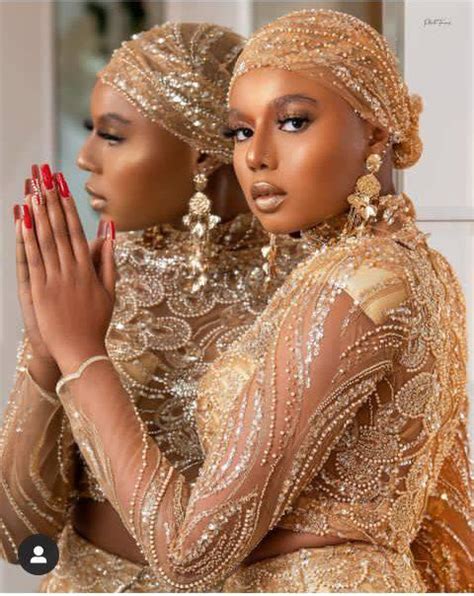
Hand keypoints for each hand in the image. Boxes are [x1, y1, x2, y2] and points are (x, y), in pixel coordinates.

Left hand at [16, 163, 115, 375]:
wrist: (80, 349)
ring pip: (45, 240)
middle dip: (52, 201)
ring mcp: (54, 280)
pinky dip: (27, 238)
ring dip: (38, 213)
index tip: (62, 186)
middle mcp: (71, 270)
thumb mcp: (110, 290)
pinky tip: (22, 220)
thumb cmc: (96, 321)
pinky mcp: (39, 291)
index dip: (68, 207)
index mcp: (88, 269)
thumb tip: (110, 232)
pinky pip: (33, 260)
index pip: (76, 231)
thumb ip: (108, 260)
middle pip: (60, 230)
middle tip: (45, 177)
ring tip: (33, 189)